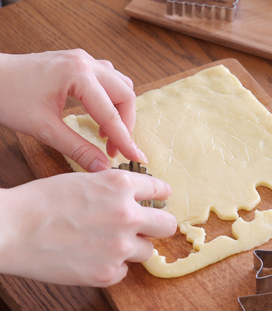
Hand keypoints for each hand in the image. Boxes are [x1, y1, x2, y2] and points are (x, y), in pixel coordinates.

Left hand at [0, 49, 145, 171]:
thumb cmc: (6, 96)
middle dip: (125, 124)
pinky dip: (110, 97)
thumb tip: (102, 168)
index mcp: (78, 75)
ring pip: (120, 84)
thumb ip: (77, 148)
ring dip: (119, 109)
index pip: (112, 114)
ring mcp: (82, 59)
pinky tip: (98, 113)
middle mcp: (85, 63)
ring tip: (106, 133)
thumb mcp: (43, 128)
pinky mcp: (77, 62)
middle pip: (125, 94)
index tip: (137, 158)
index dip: (125, 140)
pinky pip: (107, 78)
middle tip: (114, 149)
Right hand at [0, 170, 176, 286]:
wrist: (10, 229)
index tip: (160, 201)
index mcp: (121, 186)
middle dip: (158, 225)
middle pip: (168, 225)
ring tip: (103, 243)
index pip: (160, 190)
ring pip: (146, 251)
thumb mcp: (83, 180)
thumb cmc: (40, 202)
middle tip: (145, 228)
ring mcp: (120, 247)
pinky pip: (123, 271)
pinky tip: (89, 258)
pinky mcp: (107, 273)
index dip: (160, 196)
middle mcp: (128, 215)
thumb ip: (115, 189)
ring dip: (131, 248)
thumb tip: (137, 198)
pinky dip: (110, 266)